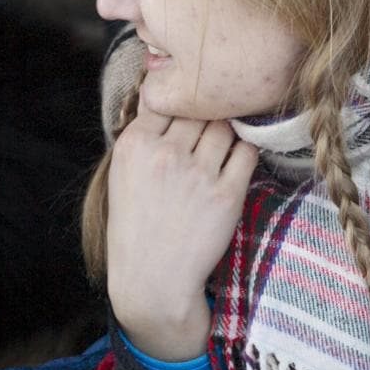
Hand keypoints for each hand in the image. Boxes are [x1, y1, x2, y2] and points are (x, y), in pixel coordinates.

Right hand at [104, 106, 257, 359]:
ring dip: (227, 131)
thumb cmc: (135, 227)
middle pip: (199, 108)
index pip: (166, 98)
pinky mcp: (227, 195)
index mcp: (134, 145)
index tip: (187, 110)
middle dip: (206, 113)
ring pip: (225, 126)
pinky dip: (245, 150)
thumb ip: (143, 134)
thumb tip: (162, 90)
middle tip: (212, 124)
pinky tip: (238, 158)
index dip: (179, 102)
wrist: (153, 280)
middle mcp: (165, 154)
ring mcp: (198, 174)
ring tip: (222, 145)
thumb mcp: (123, 174)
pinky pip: (247, 153)